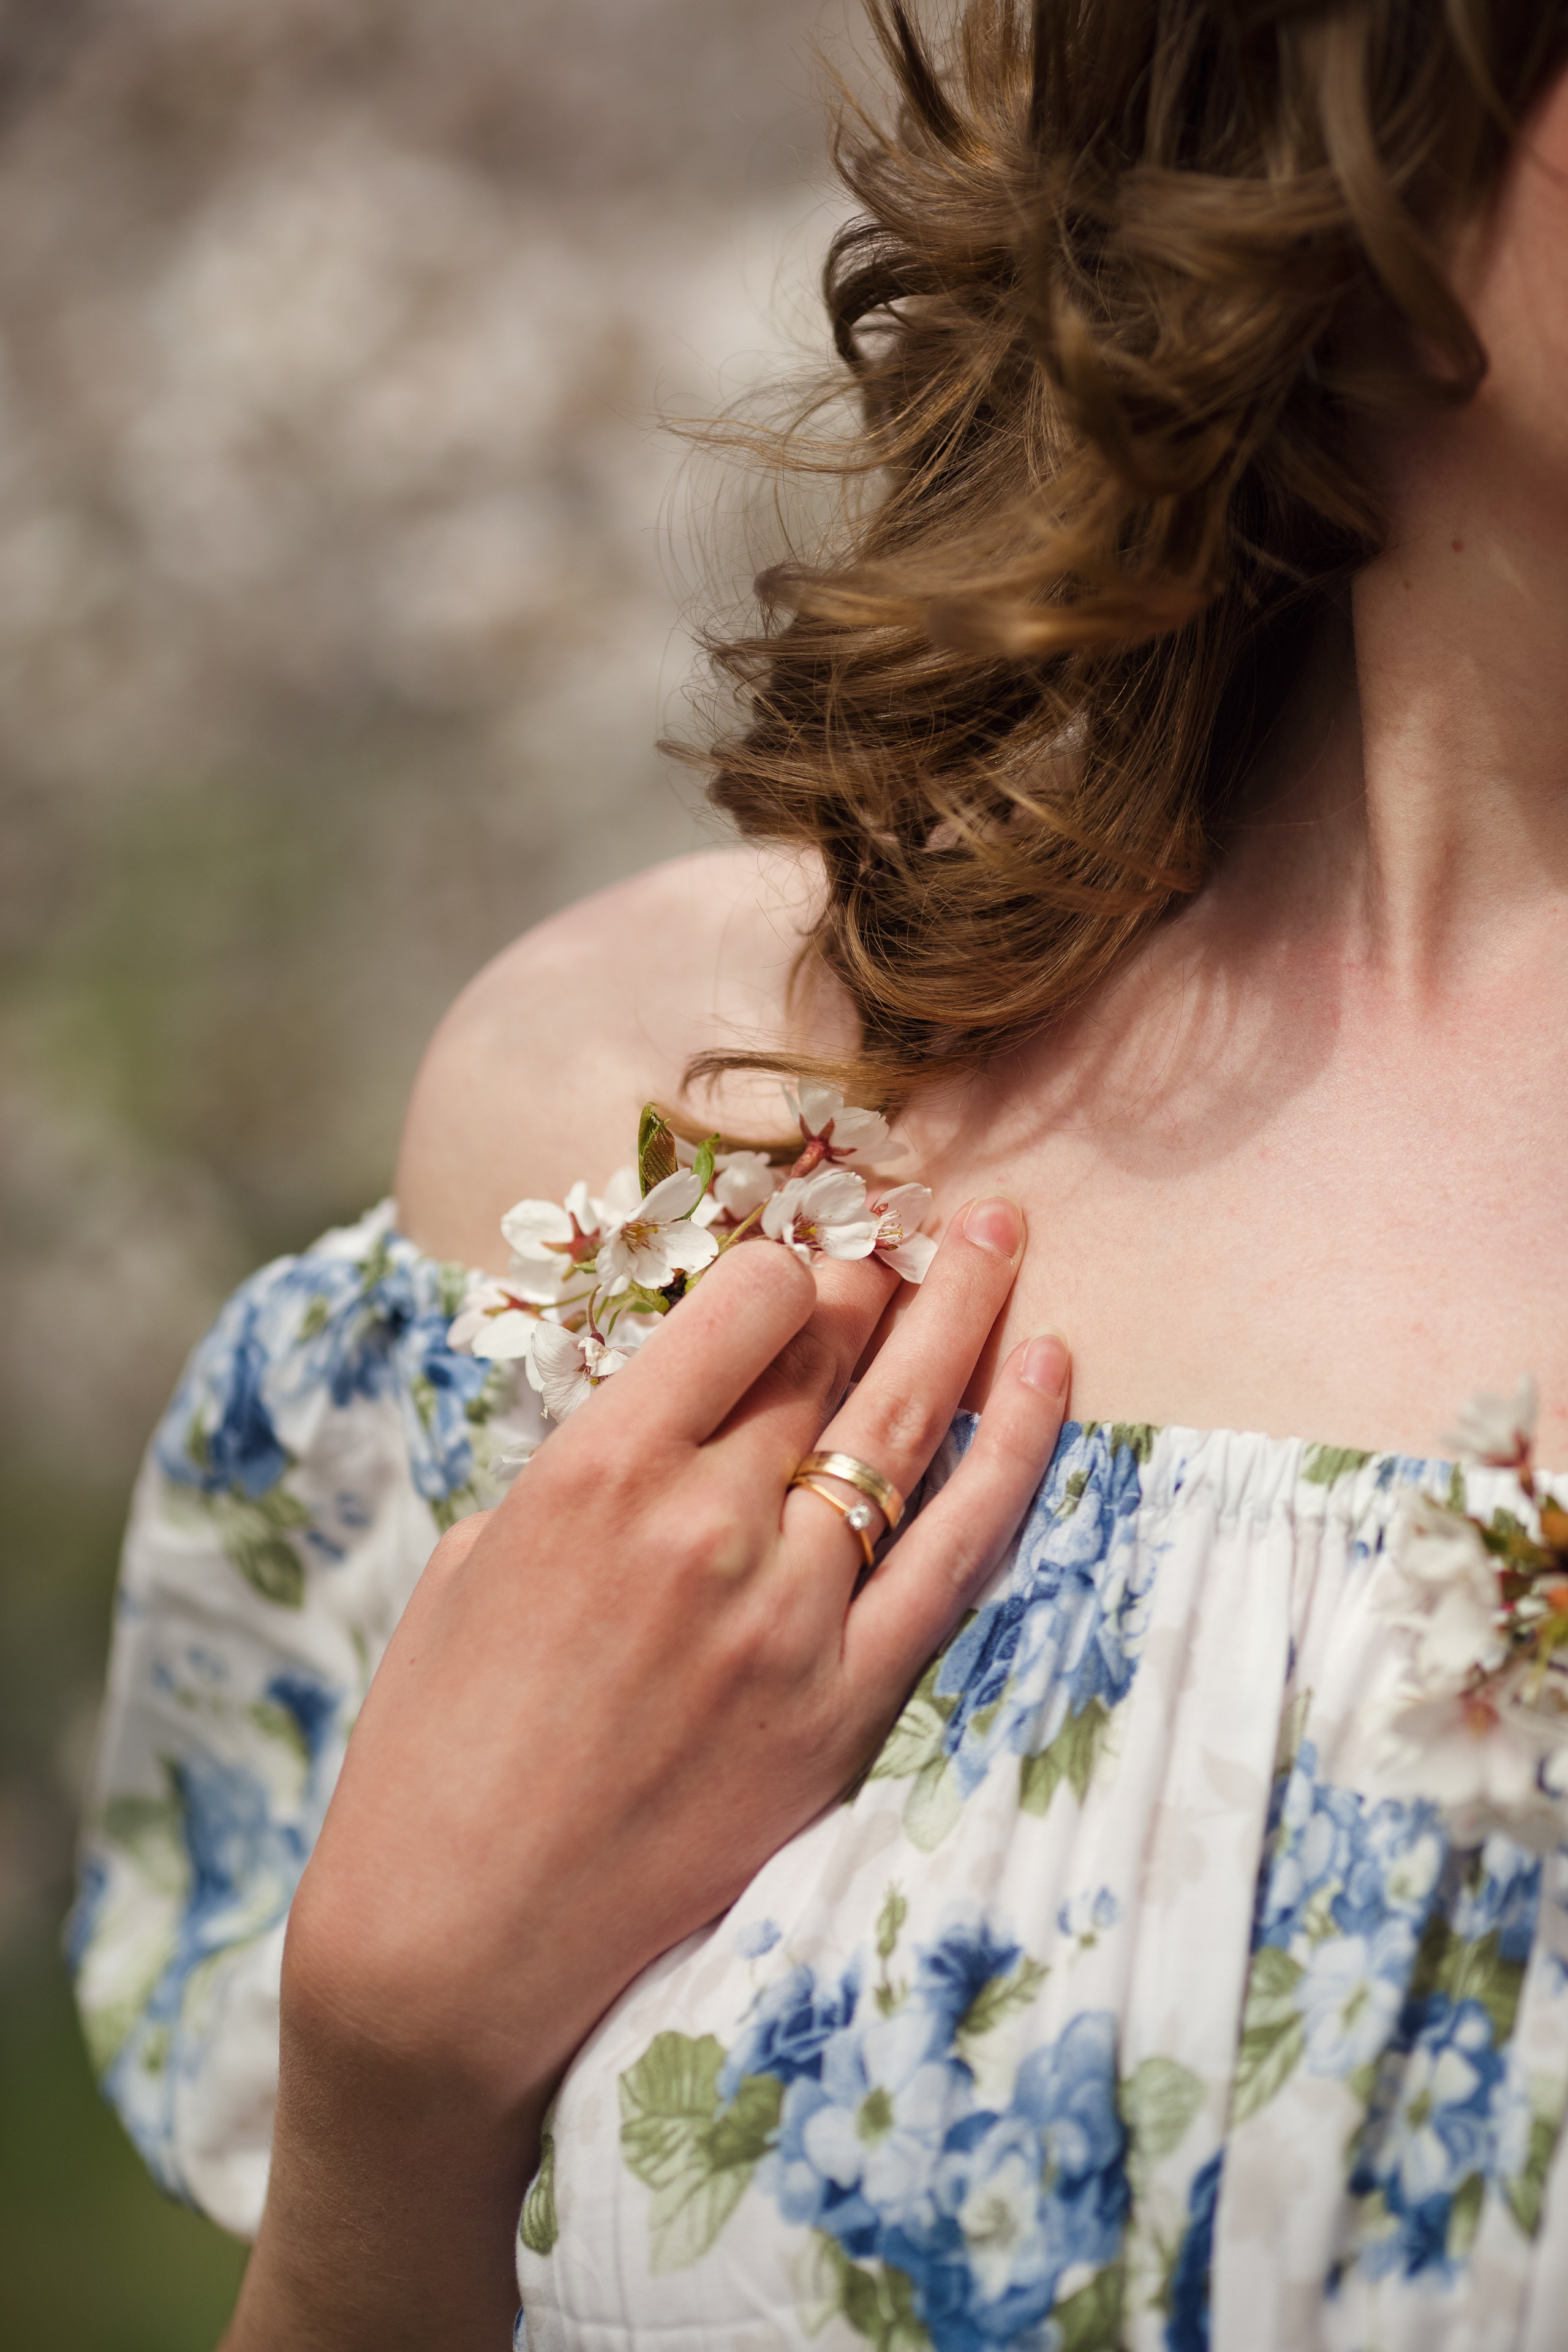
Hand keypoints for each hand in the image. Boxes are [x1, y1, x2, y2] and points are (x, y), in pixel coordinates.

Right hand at [226, 1197, 1068, 2349]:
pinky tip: (1052, 1363)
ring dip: (966, 1311)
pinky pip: (958, 1549)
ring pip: (911, 1421)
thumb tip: (683, 1413)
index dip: (780, 1270)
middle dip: (880, 1272)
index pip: (743, 1305)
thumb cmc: (435, 1750)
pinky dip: (1017, 1446)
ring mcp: (790, 1615)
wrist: (457, 1952)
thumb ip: (590, 1471)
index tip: (792, 1279)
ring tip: (1006, 1232)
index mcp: (595, 1472)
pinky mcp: (846, 1705)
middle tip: (929, 1227)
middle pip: (832, 1348)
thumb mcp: (476, 1562)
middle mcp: (706, 1523)